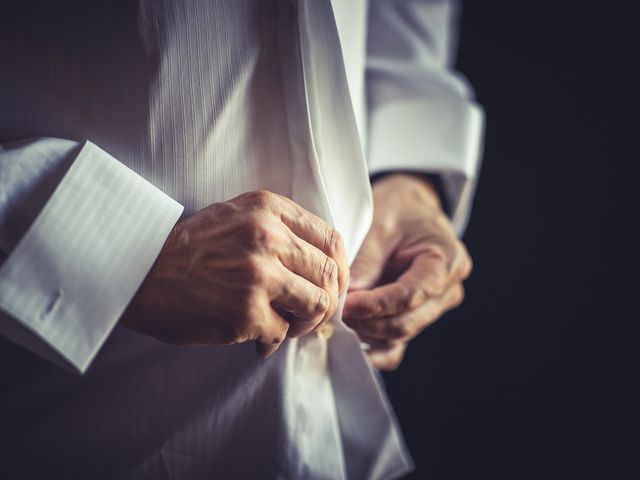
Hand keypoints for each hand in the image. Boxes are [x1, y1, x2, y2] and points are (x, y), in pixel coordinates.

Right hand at [121, 190, 348, 357]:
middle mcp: (266, 237)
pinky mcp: (244, 312)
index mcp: (267, 208)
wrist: (139, 273)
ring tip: (286, 327)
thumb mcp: (236, 216)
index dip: (339, 269)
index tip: (330, 286)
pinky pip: (282, 332)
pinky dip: (274, 340)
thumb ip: (281, 230)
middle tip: (307, 314)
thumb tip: (326, 265)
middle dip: (326, 301)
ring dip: (305, 323)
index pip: (331, 240)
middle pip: (330, 275)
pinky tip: (256, 338)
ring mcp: (257, 275)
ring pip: (317, 305)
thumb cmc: (189, 249)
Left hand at [343, 173, 471, 369]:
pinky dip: (372, 345)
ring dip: (366, 332)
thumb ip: (367, 261)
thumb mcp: (381, 223)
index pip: (411, 295)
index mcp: (447, 262)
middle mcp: (447, 291)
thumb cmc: (399, 209)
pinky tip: (349, 337)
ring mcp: (434, 309)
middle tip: (334, 312)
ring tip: (337, 318)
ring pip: (399, 335)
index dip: (377, 305)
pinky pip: (396, 345)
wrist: (411, 208)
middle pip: (407, 322)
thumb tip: (347, 297)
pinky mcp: (416, 319)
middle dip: (367, 321)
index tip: (346, 305)